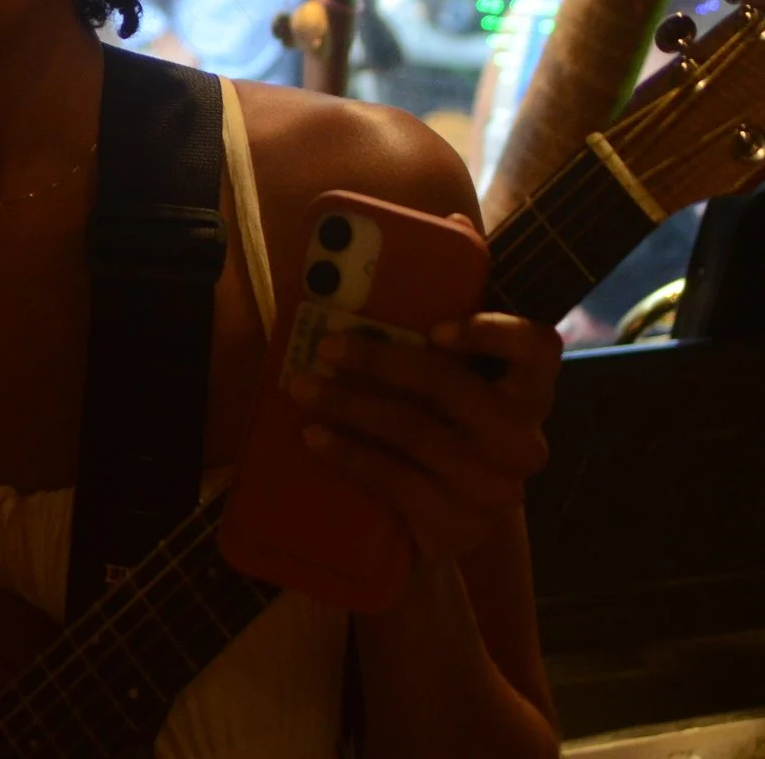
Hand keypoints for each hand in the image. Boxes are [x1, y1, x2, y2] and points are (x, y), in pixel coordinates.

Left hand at [288, 312, 560, 563]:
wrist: (442, 529)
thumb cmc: (435, 442)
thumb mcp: (440, 401)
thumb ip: (421, 361)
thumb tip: (346, 314)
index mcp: (527, 396)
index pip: (539, 350)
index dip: (494, 332)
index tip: (434, 329)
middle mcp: (522, 441)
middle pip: (458, 389)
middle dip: (385, 363)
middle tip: (326, 347)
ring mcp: (496, 488)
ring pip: (420, 434)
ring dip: (353, 406)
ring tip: (305, 389)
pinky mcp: (461, 525)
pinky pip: (399, 481)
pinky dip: (350, 454)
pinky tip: (315, 438)